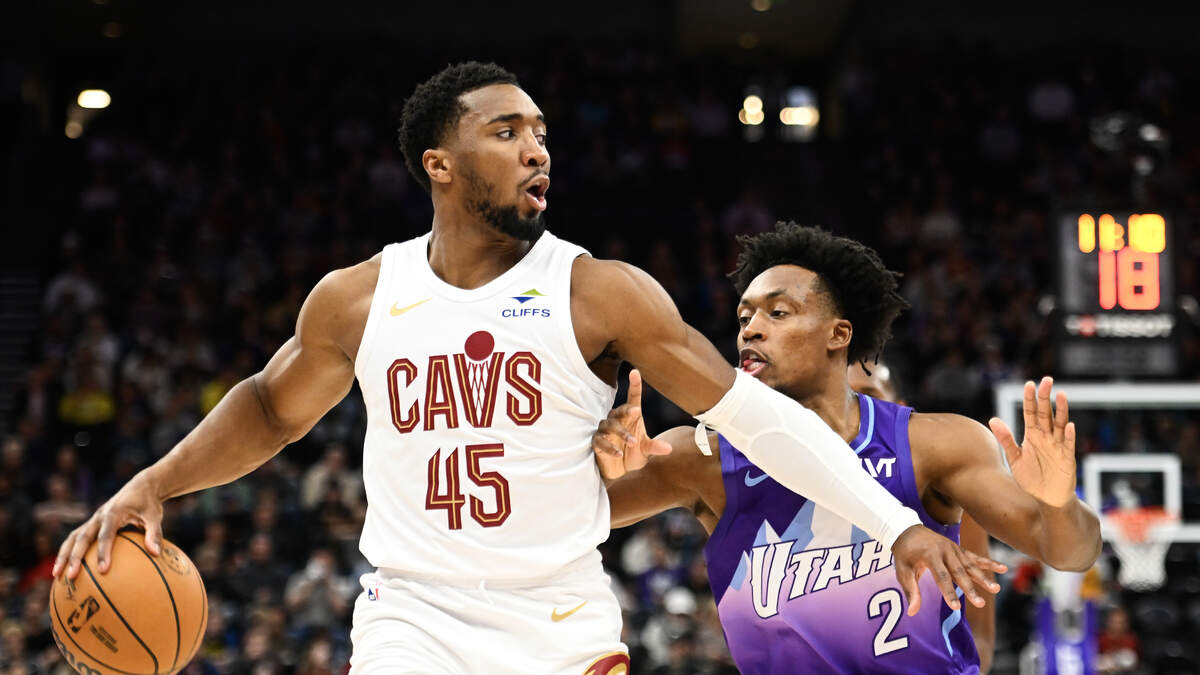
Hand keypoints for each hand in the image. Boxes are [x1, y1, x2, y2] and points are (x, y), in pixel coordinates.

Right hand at [53, 472, 164, 578]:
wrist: (141, 486)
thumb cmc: (149, 503)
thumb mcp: (155, 516)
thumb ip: (155, 534)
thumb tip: (156, 554)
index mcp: (113, 513)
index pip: (106, 535)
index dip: (103, 552)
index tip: (103, 570)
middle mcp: (99, 516)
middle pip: (82, 538)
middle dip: (74, 557)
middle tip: (71, 577)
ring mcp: (93, 520)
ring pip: (73, 538)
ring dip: (63, 556)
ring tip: (56, 576)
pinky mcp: (91, 524)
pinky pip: (76, 539)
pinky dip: (68, 552)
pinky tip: (66, 569)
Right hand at [593, 369, 671, 479]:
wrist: (620, 472)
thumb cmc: (632, 454)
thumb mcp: (646, 451)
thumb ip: (655, 447)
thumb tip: (669, 448)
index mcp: (630, 417)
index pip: (632, 398)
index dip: (634, 385)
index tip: (635, 372)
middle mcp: (617, 420)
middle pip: (619, 410)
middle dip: (626, 410)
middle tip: (636, 411)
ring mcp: (606, 431)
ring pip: (609, 425)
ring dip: (621, 433)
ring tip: (632, 442)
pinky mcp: (597, 443)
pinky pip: (600, 441)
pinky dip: (609, 447)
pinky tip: (618, 454)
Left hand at [892, 525, 1006, 615]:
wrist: (907, 529)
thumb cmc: (904, 553)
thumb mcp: (902, 570)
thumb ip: (910, 590)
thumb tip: (913, 612)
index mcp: (930, 554)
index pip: (942, 576)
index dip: (949, 592)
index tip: (956, 608)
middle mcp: (945, 550)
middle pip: (959, 572)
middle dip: (970, 589)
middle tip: (980, 604)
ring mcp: (954, 548)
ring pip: (970, 565)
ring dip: (983, 577)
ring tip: (996, 589)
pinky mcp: (959, 549)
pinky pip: (975, 557)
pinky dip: (989, 563)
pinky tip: (1003, 568)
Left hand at [988, 377, 1076, 507]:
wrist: (1046, 498)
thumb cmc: (1031, 478)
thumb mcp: (1015, 458)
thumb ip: (1006, 439)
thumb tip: (992, 420)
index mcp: (1033, 436)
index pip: (1030, 413)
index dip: (1029, 399)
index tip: (1029, 384)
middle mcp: (1046, 438)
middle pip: (1045, 414)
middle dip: (1045, 398)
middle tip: (1046, 380)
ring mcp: (1058, 447)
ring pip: (1060, 425)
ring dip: (1061, 410)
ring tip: (1060, 395)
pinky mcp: (1067, 459)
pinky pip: (1068, 445)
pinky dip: (1069, 435)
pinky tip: (1069, 425)